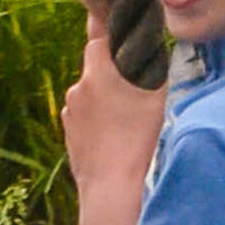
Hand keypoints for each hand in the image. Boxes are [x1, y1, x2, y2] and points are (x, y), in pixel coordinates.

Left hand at [61, 33, 166, 196]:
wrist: (110, 184)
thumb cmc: (137, 139)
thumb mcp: (156, 97)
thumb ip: (152, 67)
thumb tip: (150, 51)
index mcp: (97, 73)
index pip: (98, 40)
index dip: (112, 42)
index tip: (126, 50)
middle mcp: (77, 88)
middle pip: (94, 69)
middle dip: (111, 75)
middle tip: (133, 92)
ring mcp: (69, 111)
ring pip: (89, 94)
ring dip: (104, 99)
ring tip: (125, 120)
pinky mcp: (67, 130)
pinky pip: (84, 115)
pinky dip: (96, 119)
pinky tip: (113, 135)